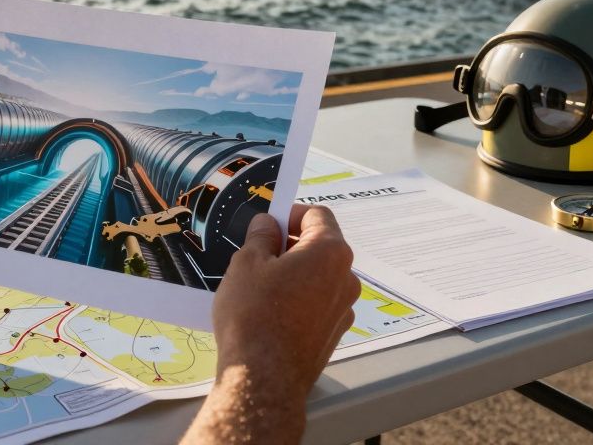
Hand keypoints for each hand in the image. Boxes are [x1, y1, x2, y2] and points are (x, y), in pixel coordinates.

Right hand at [214, 204, 359, 399]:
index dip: (291, 213)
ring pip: (318, 277)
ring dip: (293, 274)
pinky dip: (297, 300)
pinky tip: (270, 313)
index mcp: (329, 252)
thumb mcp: (246, 263)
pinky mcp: (332, 334)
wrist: (263, 379)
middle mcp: (346, 279)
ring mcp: (343, 309)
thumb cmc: (254, 315)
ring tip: (258, 287)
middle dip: (289, 245)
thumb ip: (261, 236)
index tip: (267, 223)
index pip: (318, 215)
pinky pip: (316, 304)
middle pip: (320, 247)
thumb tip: (267, 224)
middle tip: (256, 255)